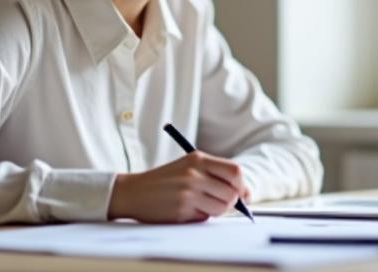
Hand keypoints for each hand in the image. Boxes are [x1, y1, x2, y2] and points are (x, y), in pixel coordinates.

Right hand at [107, 151, 246, 222]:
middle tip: (221, 203)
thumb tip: (244, 194)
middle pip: (231, 193)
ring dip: (216, 211)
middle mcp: (194, 174)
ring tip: (202, 206)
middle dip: (231, 202)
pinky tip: (187, 210)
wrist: (133, 191)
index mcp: (198, 159)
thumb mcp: (188, 166)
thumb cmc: (165, 180)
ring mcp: (187, 193)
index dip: (242, 185)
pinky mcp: (181, 210)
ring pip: (221, 208)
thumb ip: (214, 175)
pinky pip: (204, 217)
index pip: (235, 171)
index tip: (242, 194)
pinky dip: (201, 216)